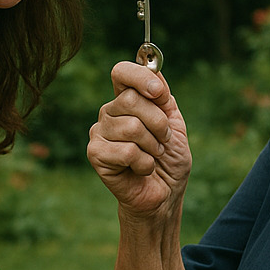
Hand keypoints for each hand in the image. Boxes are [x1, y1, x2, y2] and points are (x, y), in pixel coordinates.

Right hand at [87, 62, 190, 216]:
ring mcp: (100, 133)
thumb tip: (155, 74)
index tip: (158, 91)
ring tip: (153, 157)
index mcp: (126, 101)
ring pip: (132, 127)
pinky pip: (128, 150)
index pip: (122, 72)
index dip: (140, 76)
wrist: (164, 196)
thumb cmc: (168, 162)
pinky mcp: (96, 154)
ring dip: (154, 146)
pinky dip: (145, 163)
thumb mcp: (173, 124)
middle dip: (158, 122)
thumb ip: (163, 98)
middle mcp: (109, 113)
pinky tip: (142, 170)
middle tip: (163, 140)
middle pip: (130, 100)